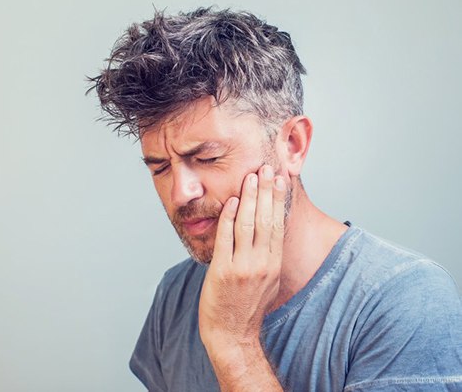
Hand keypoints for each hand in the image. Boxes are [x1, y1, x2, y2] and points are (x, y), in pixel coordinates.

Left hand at [198, 165, 286, 351]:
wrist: (232, 333)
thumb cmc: (248, 306)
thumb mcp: (268, 280)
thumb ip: (269, 255)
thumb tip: (269, 231)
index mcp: (273, 264)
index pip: (278, 224)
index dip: (278, 199)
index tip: (279, 179)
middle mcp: (262, 263)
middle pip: (265, 219)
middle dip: (266, 191)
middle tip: (266, 168)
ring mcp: (242, 267)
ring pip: (247, 224)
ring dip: (248, 198)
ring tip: (251, 177)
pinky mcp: (223, 271)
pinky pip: (226, 238)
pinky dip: (228, 217)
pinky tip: (230, 201)